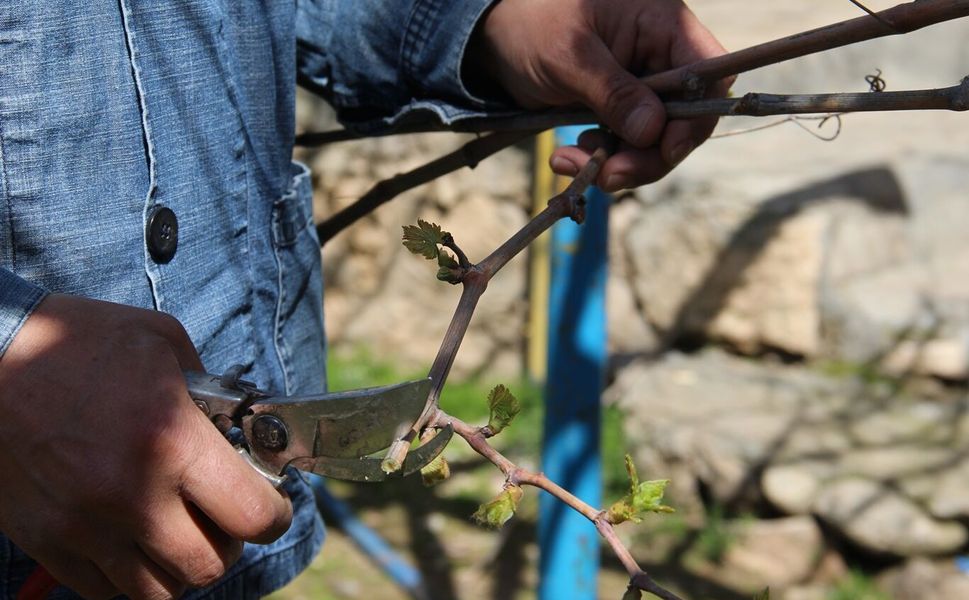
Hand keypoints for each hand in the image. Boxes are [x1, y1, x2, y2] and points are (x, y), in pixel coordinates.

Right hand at [0, 294, 291, 598]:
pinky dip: (129, 576)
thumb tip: (242, 425)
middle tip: (222, 517)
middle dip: (229, 543)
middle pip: (209, 566)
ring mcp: (83, 526)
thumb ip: (211, 387)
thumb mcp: (160, 340)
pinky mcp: (47, 541)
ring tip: (176, 531)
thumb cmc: (75, 342)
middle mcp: (130, 493)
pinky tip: (132, 538)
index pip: (251, 516)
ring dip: (179, 567)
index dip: (274, 516)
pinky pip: (104, 591)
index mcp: (170, 439)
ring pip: (158, 591)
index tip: (272, 506)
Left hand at [471, 0, 730, 189]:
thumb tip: (651, 131)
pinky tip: (565, 156)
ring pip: (653, 143)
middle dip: (646, 157)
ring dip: (616, 165)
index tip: (663, 150)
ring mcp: (641, 87)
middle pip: (684, 121)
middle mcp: (661, 57)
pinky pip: (625, 147)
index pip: (711, 76)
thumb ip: (613, 92)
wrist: (495, 35)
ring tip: (567, 161)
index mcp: (663, 26)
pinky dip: (599, 161)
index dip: (697, 118)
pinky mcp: (619, 111)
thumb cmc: (532, 26)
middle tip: (607, 177)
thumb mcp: (569, 56)